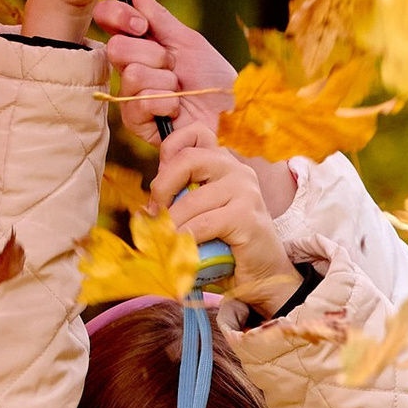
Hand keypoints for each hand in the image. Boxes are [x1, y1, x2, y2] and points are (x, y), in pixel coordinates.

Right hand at [94, 0, 232, 142]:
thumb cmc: (210, 77)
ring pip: (132, 74)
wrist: (230, 112)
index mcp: (137, 44)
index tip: (142, 25)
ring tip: (180, 91)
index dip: (118, 15)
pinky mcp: (136, 122)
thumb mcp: (186, 40)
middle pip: (116, 48)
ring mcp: (129, 96)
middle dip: (154, 55)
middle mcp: (128, 68)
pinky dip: (168, 102)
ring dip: (166, 81)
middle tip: (174, 66)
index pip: (106, 18)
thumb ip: (157, 16)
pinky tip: (177, 109)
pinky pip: (141, 102)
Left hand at [153, 127, 302, 312]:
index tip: (161, 184)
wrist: (264, 275)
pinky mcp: (247, 216)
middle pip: (187, 159)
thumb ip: (181, 201)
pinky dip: (186, 239)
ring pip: (191, 200)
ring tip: (164, 240)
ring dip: (171, 224)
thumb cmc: (228, 246)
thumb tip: (144, 208)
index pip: (196, 132)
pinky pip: (203, 224)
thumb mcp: (202, 215)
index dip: (169, 149)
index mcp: (224, 163)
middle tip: (155, 214)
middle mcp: (237, 170)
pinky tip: (182, 250)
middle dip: (162, 187)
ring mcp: (245, 191)